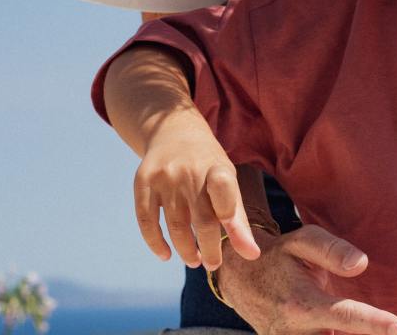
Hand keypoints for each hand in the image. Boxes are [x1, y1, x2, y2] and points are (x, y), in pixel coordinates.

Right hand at [133, 109, 259, 269]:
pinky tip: (165, 254)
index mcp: (216, 167)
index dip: (227, 210)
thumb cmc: (208, 165)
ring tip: (194, 261)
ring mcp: (165, 176)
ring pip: (175, 226)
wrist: (174, 131)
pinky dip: (155, 243)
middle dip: (209, 248)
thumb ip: (238, 218)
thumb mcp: (228, 180)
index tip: (228, 230)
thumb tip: (253, 255)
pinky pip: (146, 221)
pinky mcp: (143, 181)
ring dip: (185, 250)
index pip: (223, 187)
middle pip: (202, 218)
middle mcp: (190, 171)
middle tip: (213, 265)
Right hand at [217, 223, 396, 334]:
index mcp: (303, 304)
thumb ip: (332, 250)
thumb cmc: (279, 256)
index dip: (375, 325)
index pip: (346, 316)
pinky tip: (348, 330)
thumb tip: (362, 263)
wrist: (241, 280)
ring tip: (379, 331)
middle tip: (394, 332)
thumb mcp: (302, 242)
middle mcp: (295, 334)